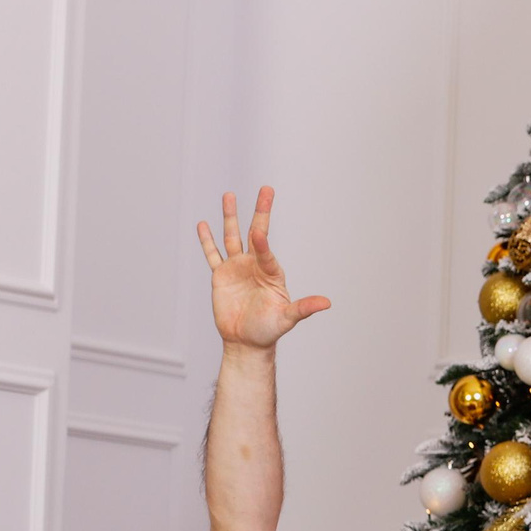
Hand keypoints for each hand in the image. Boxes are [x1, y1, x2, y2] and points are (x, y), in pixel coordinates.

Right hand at [199, 187, 329, 351]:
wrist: (246, 341)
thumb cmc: (269, 330)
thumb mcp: (287, 319)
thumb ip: (304, 308)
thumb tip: (327, 303)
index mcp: (271, 273)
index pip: (266, 252)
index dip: (263, 244)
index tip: (259, 232)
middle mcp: (255, 265)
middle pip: (255, 234)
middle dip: (260, 211)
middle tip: (266, 189)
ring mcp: (237, 268)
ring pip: (232, 237)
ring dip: (231, 216)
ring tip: (229, 195)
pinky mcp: (221, 276)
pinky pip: (212, 255)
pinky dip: (207, 241)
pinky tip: (203, 224)